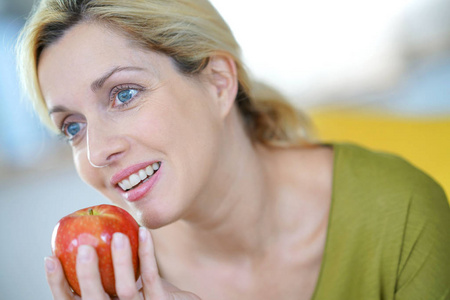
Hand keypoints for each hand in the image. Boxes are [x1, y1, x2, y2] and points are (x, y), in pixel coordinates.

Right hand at [44, 227, 200, 299]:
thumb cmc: (147, 290)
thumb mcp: (122, 280)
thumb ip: (104, 266)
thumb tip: (82, 233)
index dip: (56, 283)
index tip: (49, 257)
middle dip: (86, 275)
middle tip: (85, 247)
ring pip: (125, 290)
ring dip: (120, 261)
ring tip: (117, 236)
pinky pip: (151, 277)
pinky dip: (146, 252)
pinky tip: (144, 232)